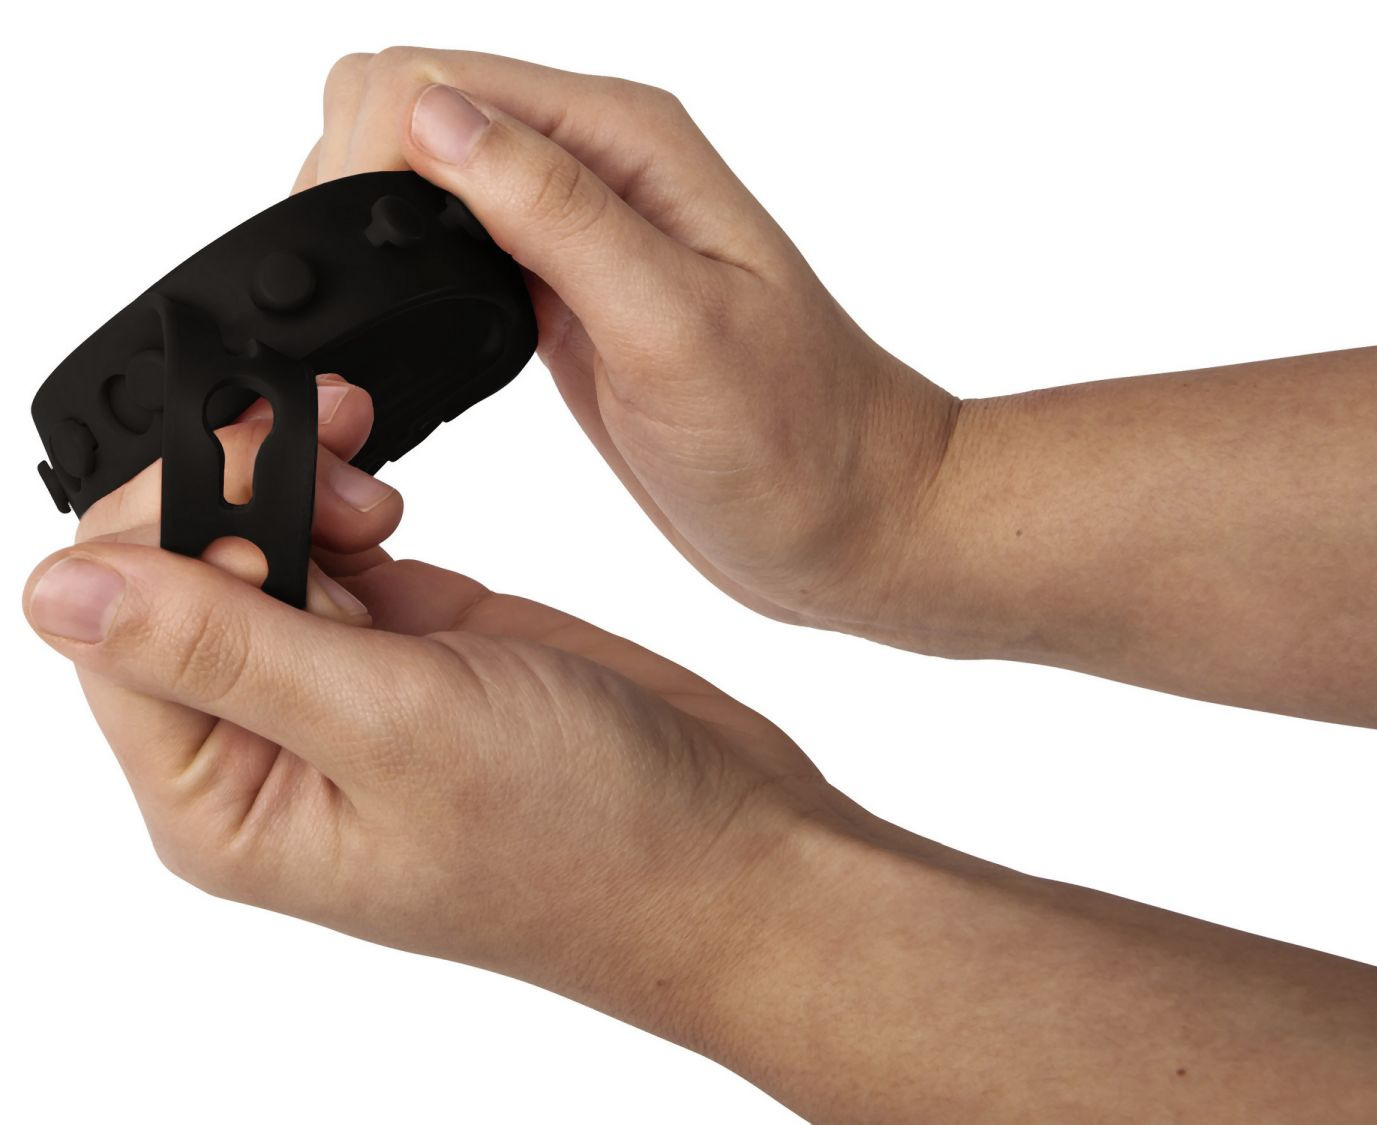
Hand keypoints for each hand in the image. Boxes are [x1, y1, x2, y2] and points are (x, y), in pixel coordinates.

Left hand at [22, 385, 843, 1037]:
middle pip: (180, 573)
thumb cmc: (583, 838)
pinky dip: (350, 501)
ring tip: (381, 498)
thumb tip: (54, 588)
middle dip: (237, 491)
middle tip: (328, 455)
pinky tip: (392, 501)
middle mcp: (268, 746)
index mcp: (225, 798)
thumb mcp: (393, 733)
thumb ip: (226, 650)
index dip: (170, 523)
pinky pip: (336, 548)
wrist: (725, 851)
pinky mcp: (414, 648)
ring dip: (299, 488)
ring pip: (259, 546)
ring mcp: (345, 690)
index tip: (266, 470)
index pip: (116, 628)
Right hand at [295, 47, 958, 630]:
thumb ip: (558, 215)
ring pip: (422, 182)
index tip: (358, 256)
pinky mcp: (560, 302)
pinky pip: (452, 252)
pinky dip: (407, 277)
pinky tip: (412, 335)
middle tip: (363, 297)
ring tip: (376, 321)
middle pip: (411, 111)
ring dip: (372, 230)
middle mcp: (595, 171)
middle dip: (352, 180)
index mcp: (626, 142)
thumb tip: (433, 120)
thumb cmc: (798, 436)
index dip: (366, 150)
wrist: (849, 520)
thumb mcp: (676, 325)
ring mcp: (574, 237)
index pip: (435, 79)